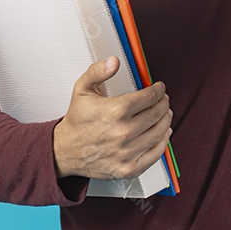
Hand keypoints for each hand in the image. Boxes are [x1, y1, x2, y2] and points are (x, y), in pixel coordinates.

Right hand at [53, 56, 172, 180]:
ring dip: (166, 120)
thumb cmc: (77, 121)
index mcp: (115, 111)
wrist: (64, 151)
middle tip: (163, 100)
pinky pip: (155, 154)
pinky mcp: (128, 168)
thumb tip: (114, 62)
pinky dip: (163, 143)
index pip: (149, 97)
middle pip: (157, 114)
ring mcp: (127, 152)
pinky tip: (163, 134)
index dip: (158, 90)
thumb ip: (98, 71)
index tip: (159, 88)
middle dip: (163, 104)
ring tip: (165, 114)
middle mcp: (123, 132)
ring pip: (159, 132)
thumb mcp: (82, 89)